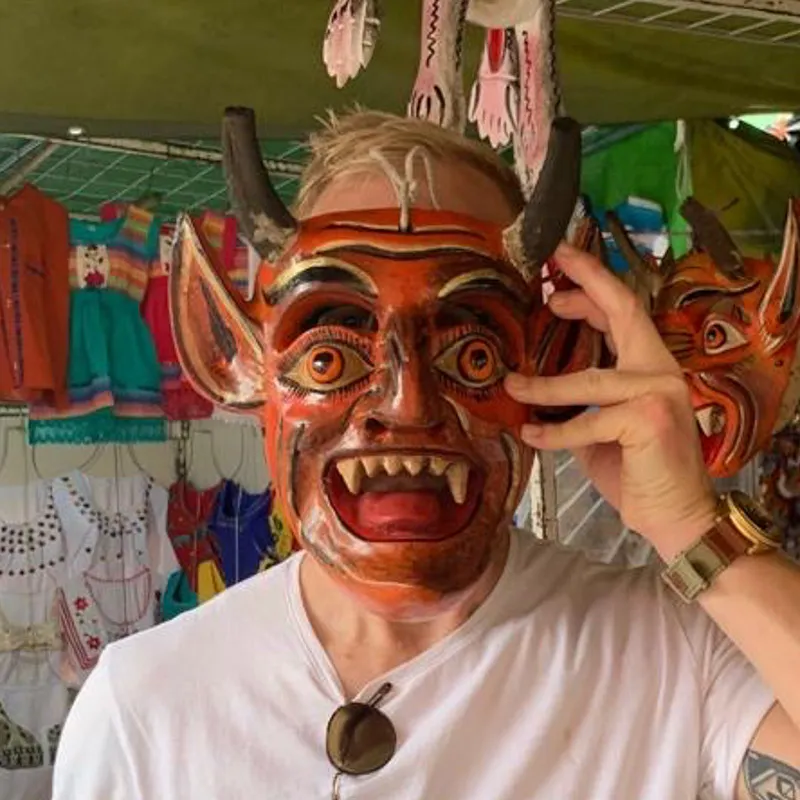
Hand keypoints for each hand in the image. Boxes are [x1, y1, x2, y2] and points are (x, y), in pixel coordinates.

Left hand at [505, 243, 716, 558]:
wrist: (673, 516)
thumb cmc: (636, 471)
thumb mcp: (601, 428)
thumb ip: (580, 401)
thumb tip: (531, 383)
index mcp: (650, 365)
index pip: (623, 311)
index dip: (593, 284)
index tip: (559, 267)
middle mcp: (661, 369)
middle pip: (624, 310)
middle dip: (586, 281)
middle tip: (551, 263)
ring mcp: (659, 391)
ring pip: (588, 379)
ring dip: (543, 382)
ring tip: (512, 383)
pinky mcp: (648, 419)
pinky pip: (585, 423)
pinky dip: (554, 432)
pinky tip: (530, 434)